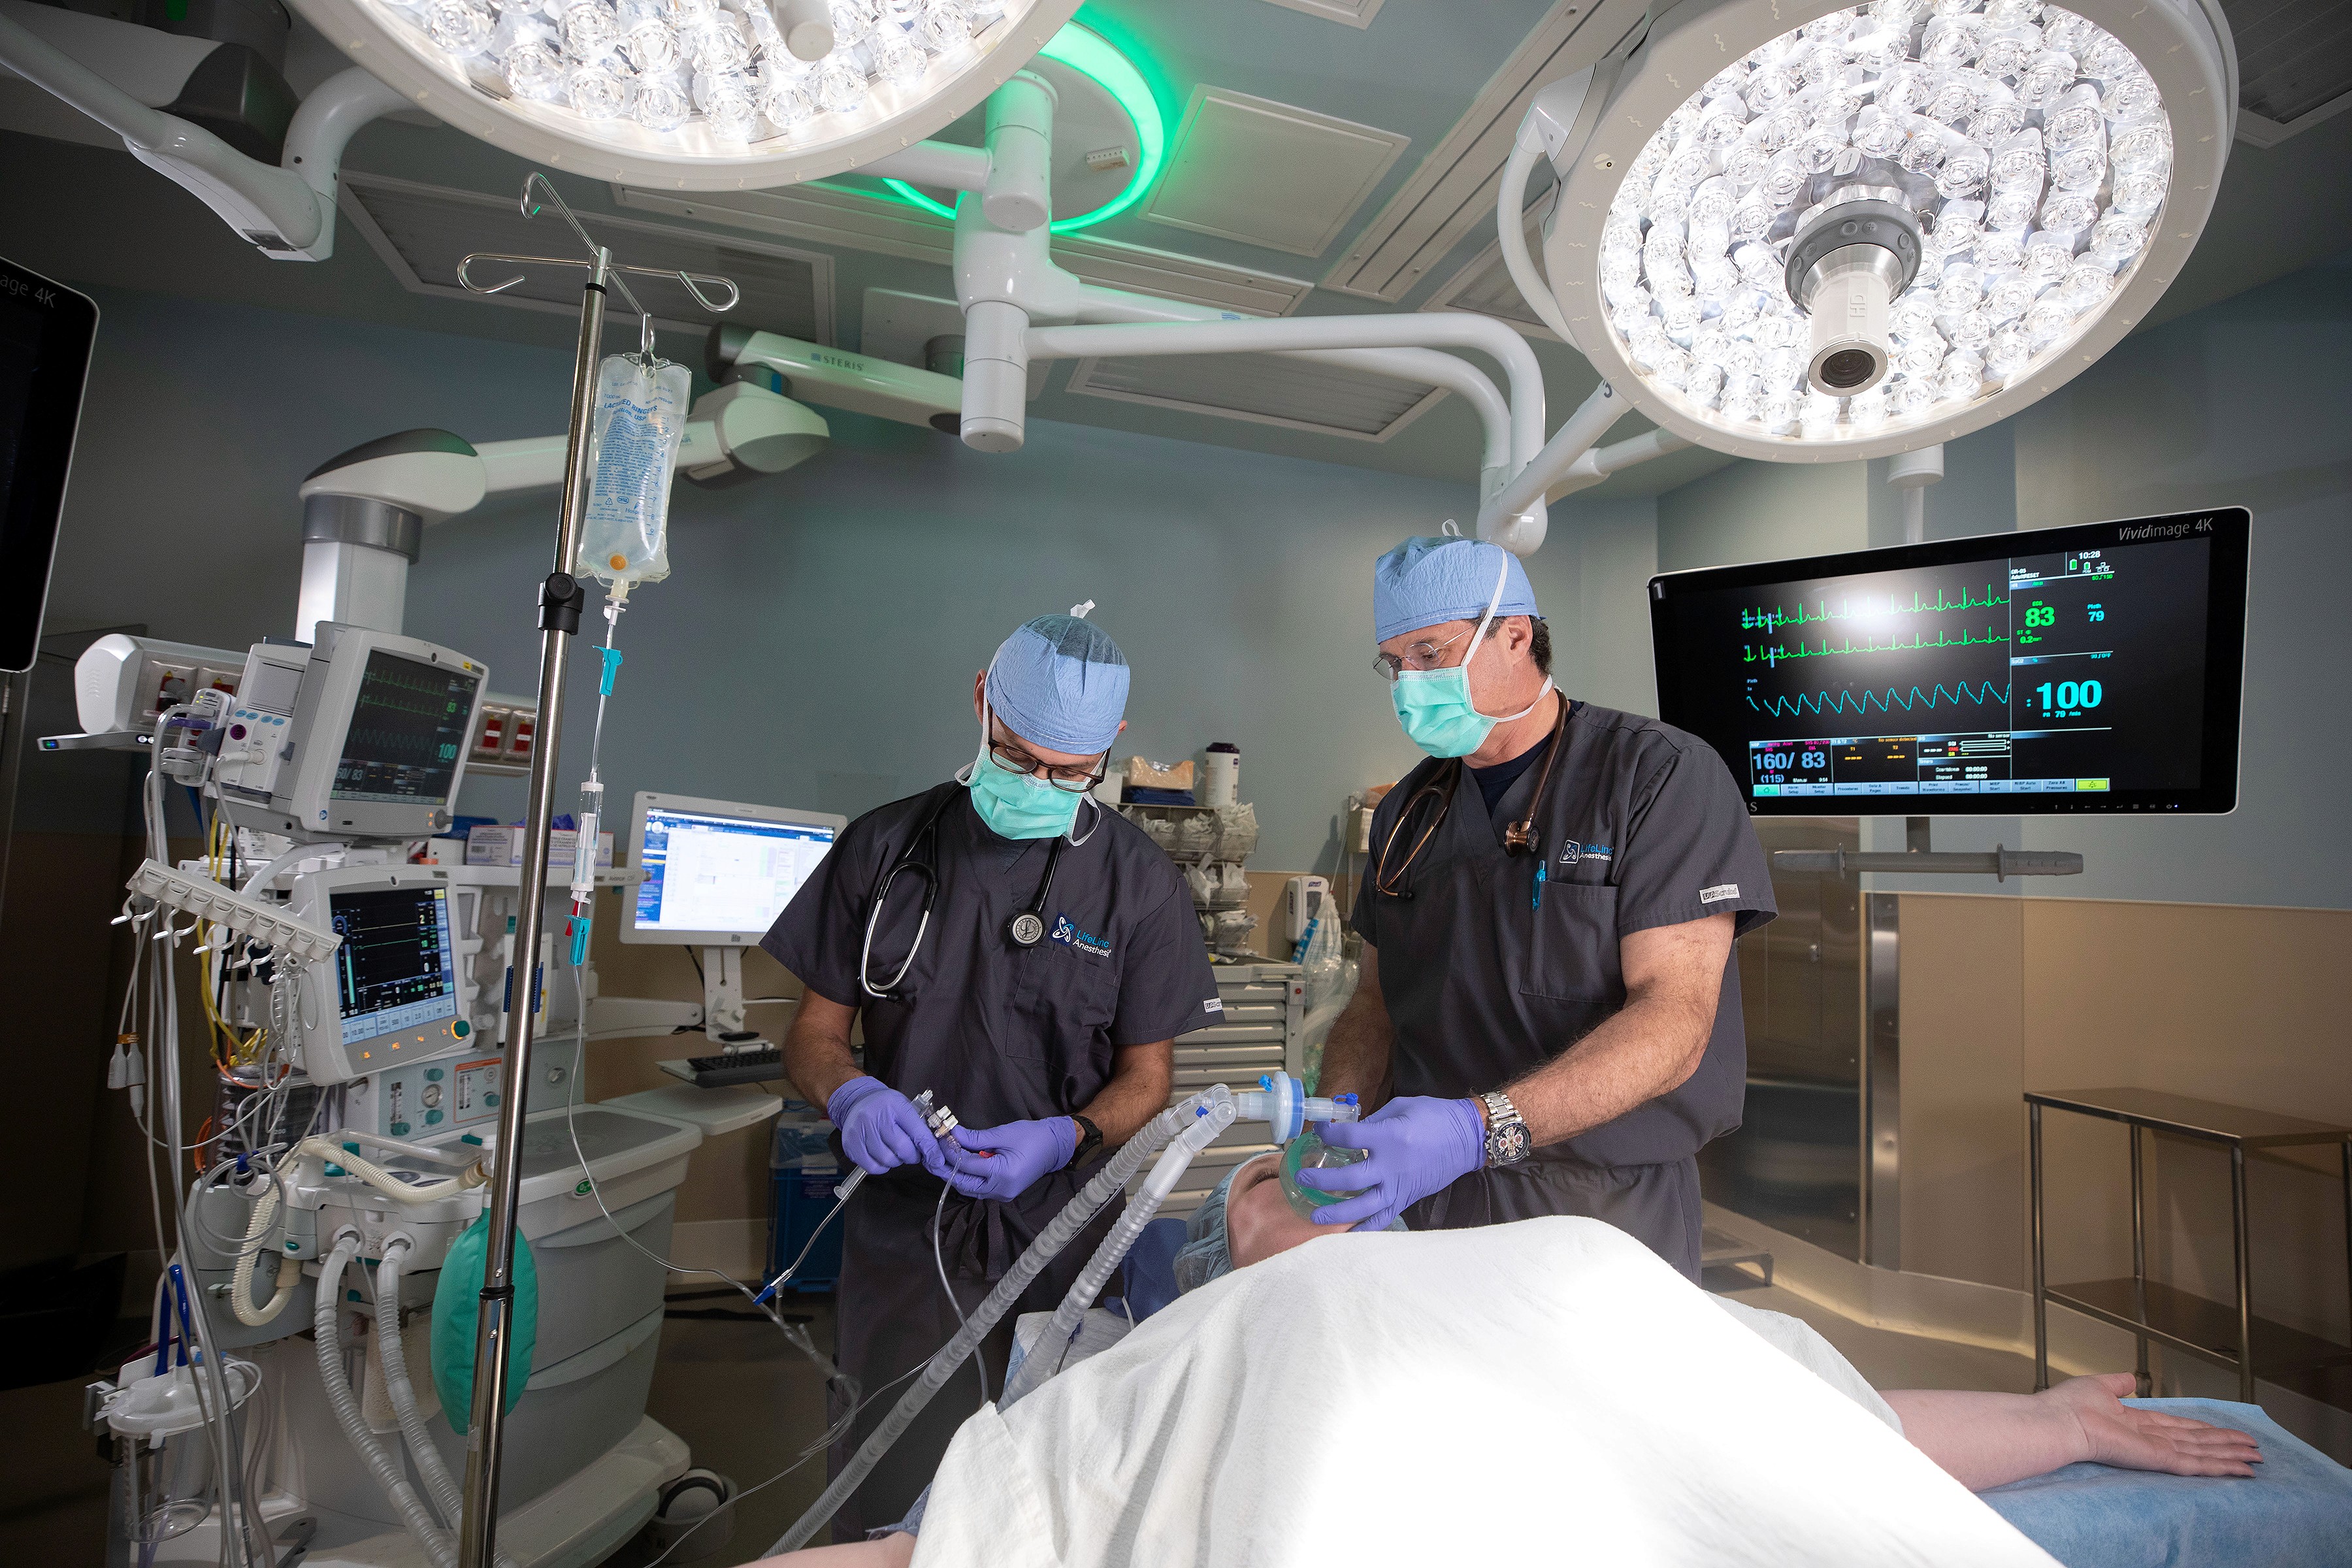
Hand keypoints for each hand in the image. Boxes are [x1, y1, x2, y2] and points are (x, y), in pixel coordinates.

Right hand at [828, 1077, 948, 1178]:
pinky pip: (872, 1166)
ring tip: (895, 1152)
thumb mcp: (904, 1107)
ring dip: (896, 1161)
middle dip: (911, 1156)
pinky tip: (882, 1157)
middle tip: (911, 1153)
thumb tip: (934, 1153)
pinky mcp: (850, 1144)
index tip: (937, 1160)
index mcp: (895, 1105)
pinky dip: (881, 1167)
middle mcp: (876, 1116)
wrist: (857, 1100)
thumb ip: (919, 1127)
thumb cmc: (885, 1106)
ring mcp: (860, 1130)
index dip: (930, 1149)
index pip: (917, 1132)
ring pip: (887, 1159)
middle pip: (902, 1148)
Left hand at [941, 1117, 1076, 1201]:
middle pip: (964, 1184)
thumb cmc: (1032, 1136)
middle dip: (947, 1170)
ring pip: (969, 1189)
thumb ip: (975, 1138)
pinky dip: (968, 1178)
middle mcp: (1001, 1190)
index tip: (939, 1140)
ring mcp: (1002, 1195)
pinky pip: (979, 1189)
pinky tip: (960, 1165)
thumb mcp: (1003, 1134)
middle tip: (932, 1155)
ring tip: (943, 1159)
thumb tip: (952, 1134)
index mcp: (1003, 1174)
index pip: (967, 1166)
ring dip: (956, 1175)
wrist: (1055, 1147)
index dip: (950, 1153)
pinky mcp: (1003, 1193)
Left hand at [1298, 1096, 1482, 1230]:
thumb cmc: (1435, 1117)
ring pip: (1364, 1207)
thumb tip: (1349, 1133)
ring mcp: (1400, 1186)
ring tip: (1315, 1215)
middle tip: (1302, 1178)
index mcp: (1390, 1137)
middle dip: (1322, 1180)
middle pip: (1349, 1179)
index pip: (1348, 1138)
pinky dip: (1366, 1229)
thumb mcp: (1401, 1107)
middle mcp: (1392, 1166)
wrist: (1468, 1138)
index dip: (1327, 1134)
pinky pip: (1384, 1218)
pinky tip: (1347, 1234)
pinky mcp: (1408, 1198)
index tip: (1318, 1132)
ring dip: (1338, 1213)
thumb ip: (1373, 1122)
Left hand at [2050, 1374, 2262, 1477]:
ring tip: (2255, 1459)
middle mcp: (2149, 1439)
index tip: (2223, 1430)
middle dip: (2225, 1445)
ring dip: (2230, 1456)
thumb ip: (2118, 1384)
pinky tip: (2240, 1469)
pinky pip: (2195, 1464)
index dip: (2203, 1429)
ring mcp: (2155, 1451)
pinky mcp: (2158, 1459)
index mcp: (2135, 1423)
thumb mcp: (2099, 1386)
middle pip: (2197, 1442)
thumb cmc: (2070, 1406)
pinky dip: (2220, 1466)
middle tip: (2253, 1449)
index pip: (2177, 1428)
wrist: (2060, 1422)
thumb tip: (2131, 1378)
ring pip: (2202, 1454)